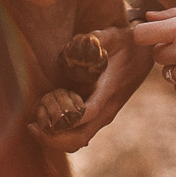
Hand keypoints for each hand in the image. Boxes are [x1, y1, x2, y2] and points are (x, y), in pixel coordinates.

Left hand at [30, 24, 154, 151]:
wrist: (144, 56)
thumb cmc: (126, 44)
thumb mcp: (114, 36)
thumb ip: (98, 38)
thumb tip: (83, 41)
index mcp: (109, 92)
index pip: (87, 114)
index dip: (65, 120)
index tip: (43, 118)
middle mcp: (106, 110)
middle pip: (79, 138)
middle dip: (53, 139)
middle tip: (31, 126)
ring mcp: (103, 116)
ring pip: (78, 141)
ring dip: (55, 139)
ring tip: (35, 125)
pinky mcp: (99, 116)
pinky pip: (79, 134)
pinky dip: (61, 133)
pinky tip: (46, 120)